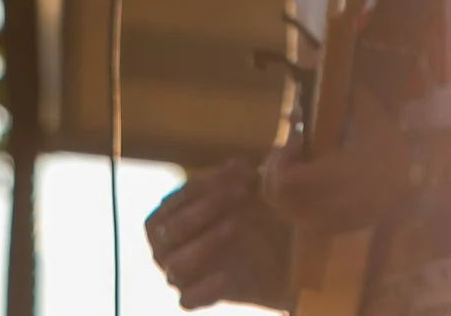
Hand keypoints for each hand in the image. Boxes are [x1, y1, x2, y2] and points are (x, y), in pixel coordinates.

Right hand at [145, 157, 288, 309]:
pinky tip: (225, 275)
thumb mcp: (256, 190)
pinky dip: (204, 288)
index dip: (204, 184)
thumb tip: (276, 150)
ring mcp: (183, 275)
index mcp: (171, 219)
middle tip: (239, 192)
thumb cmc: (257, 217)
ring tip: (235, 225)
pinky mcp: (201, 297)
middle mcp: (168, 248)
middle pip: (167, 232)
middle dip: (203, 208)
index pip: (173, 200)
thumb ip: (253, 172)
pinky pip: (188, 300)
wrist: (283, 259)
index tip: (239, 170)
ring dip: (205, 242)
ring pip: (175, 266)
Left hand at [261, 94, 422, 235]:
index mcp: (331, 177)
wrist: (415, 193)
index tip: (295, 140)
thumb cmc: (396, 158)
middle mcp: (323, 203)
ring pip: (285, 211)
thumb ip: (362, 104)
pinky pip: (300, 221)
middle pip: (276, 197)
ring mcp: (326, 219)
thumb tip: (354, 84)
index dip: (280, 160)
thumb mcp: (380, 126)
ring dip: (281, 190)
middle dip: (275, 173)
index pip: (285, 179)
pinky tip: (309, 188)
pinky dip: (295, 205)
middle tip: (289, 153)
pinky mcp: (332, 228)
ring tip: (295, 169)